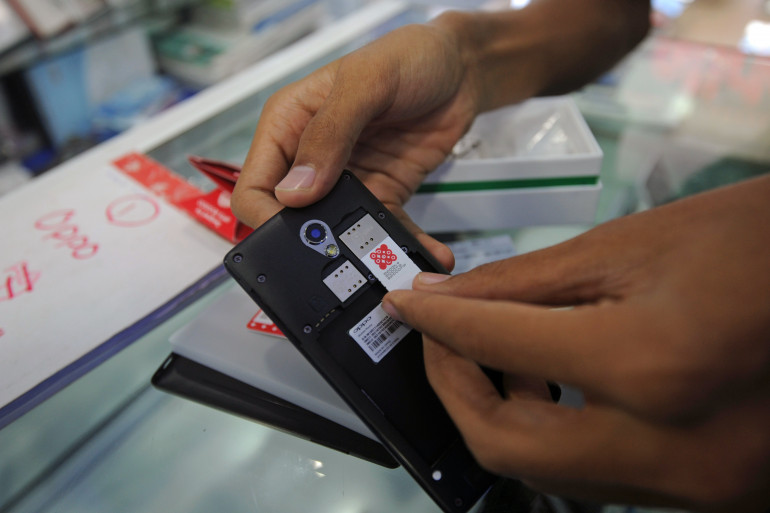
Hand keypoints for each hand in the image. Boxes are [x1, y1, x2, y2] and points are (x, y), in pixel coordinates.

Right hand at [231, 16, 485, 269]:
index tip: (295, 239)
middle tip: (343, 260)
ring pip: (338, 230)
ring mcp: (346, 179)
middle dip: (315, 243)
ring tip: (389, 263)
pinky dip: (401, 244)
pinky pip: (383, 228)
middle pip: (292, 217)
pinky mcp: (381, 192)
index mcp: (288, 124)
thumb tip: (295, 191)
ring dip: (362, 250)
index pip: (255, 186)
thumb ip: (330, 133)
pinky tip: (421, 252)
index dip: (267, 218)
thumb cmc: (409, 56)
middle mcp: (310, 156)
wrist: (461, 68)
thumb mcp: (366, 82)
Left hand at [382, 175, 769, 511]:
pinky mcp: (707, 493)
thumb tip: (445, 301)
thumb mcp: (626, 248)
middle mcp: (671, 448)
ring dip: (498, 413)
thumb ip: (521, 284)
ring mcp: (695, 485)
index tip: (406, 306)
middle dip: (455, 388)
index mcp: (649, 365)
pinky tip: (546, 381)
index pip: (500, 347)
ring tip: (492, 352)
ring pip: (546, 471)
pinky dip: (550, 431)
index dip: (439, 323)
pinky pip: (594, 476)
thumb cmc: (743, 242)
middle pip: (506, 445)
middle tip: (440, 338)